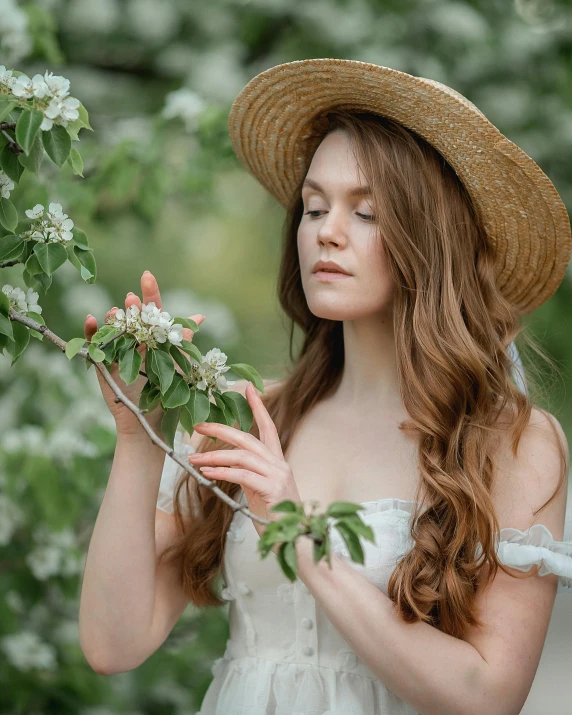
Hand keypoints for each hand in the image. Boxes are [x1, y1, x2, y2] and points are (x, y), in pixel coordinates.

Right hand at [84, 270, 204, 436]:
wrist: (151, 422)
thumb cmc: (167, 394)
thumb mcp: (178, 365)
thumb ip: (184, 340)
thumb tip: (200, 315)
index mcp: (154, 338)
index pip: (152, 311)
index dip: (150, 293)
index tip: (147, 275)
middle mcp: (135, 341)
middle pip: (133, 318)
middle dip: (133, 307)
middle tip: (133, 298)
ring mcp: (118, 351)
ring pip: (113, 328)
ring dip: (114, 318)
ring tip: (116, 311)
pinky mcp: (103, 364)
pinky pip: (94, 345)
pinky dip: (91, 332)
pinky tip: (91, 320)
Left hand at [188, 382, 301, 541]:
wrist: (295, 540)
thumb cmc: (275, 516)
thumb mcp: (260, 490)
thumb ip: (247, 474)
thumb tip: (224, 464)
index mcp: (277, 462)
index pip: (269, 427)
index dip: (258, 407)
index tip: (248, 388)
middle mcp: (279, 464)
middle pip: (248, 438)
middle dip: (221, 429)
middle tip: (199, 426)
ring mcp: (277, 476)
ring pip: (242, 456)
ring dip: (214, 455)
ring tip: (194, 458)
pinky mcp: (272, 490)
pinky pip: (242, 475)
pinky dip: (222, 472)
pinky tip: (207, 473)